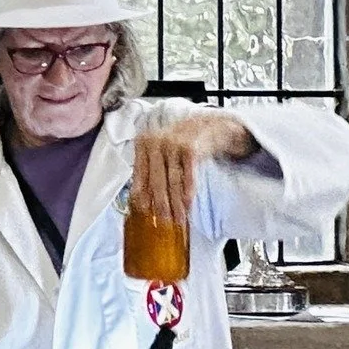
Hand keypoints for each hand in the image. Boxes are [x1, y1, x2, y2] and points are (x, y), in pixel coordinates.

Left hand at [131, 114, 256, 225]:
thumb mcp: (161, 152)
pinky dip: (188, 191)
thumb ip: (150, 171)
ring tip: (178, 219)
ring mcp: (172, 144)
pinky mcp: (189, 147)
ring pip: (172, 181)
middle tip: (163, 223)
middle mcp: (155, 142)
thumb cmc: (181, 143)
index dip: (142, 197)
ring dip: (176, 204)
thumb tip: (141, 201)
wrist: (208, 125)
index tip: (144, 214)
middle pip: (155, 181)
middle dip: (160, 206)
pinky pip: (187, 175)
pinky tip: (187, 204)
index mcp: (143, 144)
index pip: (139, 176)